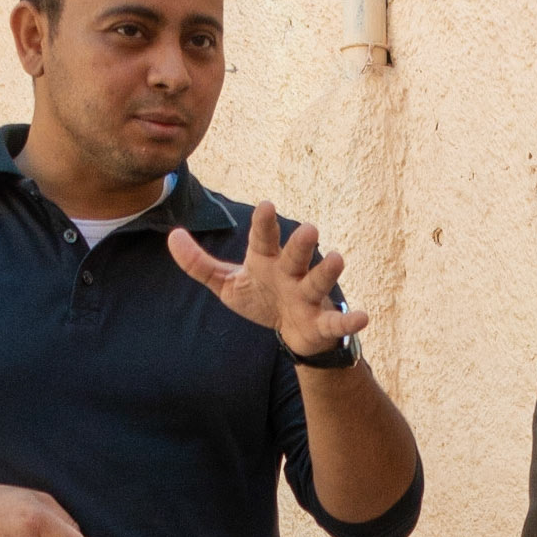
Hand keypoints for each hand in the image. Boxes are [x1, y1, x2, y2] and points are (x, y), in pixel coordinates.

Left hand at [167, 203, 370, 358]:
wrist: (290, 332)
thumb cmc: (260, 298)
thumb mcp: (226, 283)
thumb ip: (199, 263)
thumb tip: (172, 236)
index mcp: (267, 261)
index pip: (264, 239)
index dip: (265, 224)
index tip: (266, 205)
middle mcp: (291, 273)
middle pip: (296, 255)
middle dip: (301, 244)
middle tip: (308, 229)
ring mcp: (308, 297)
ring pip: (318, 282)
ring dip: (327, 272)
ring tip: (337, 258)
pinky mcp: (321, 322)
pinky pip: (336, 322)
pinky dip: (350, 321)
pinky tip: (364, 317)